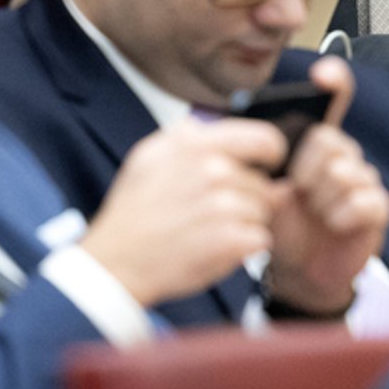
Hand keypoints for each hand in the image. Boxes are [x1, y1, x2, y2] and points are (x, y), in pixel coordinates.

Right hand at [78, 118, 284, 306]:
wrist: (117, 261)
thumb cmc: (132, 213)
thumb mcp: (148, 157)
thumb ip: (183, 137)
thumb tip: (207, 127)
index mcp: (195, 144)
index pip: (264, 138)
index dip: (271, 155)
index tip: (265, 166)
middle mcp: (212, 169)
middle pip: (263, 183)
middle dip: (249, 199)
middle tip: (216, 213)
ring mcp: (223, 206)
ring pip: (263, 212)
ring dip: (245, 224)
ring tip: (209, 231)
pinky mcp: (231, 240)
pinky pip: (260, 239)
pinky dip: (244, 247)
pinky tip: (216, 248)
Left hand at [265, 59, 388, 314]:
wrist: (296, 269)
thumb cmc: (282, 224)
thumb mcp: (264, 191)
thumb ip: (265, 163)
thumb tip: (258, 141)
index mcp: (318, 141)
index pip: (335, 98)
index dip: (334, 81)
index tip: (323, 74)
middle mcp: (344, 154)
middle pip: (330, 140)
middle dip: (305, 169)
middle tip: (298, 191)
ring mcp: (364, 180)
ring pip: (345, 171)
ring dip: (321, 198)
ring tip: (314, 213)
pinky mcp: (378, 208)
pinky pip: (364, 200)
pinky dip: (342, 215)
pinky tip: (333, 224)